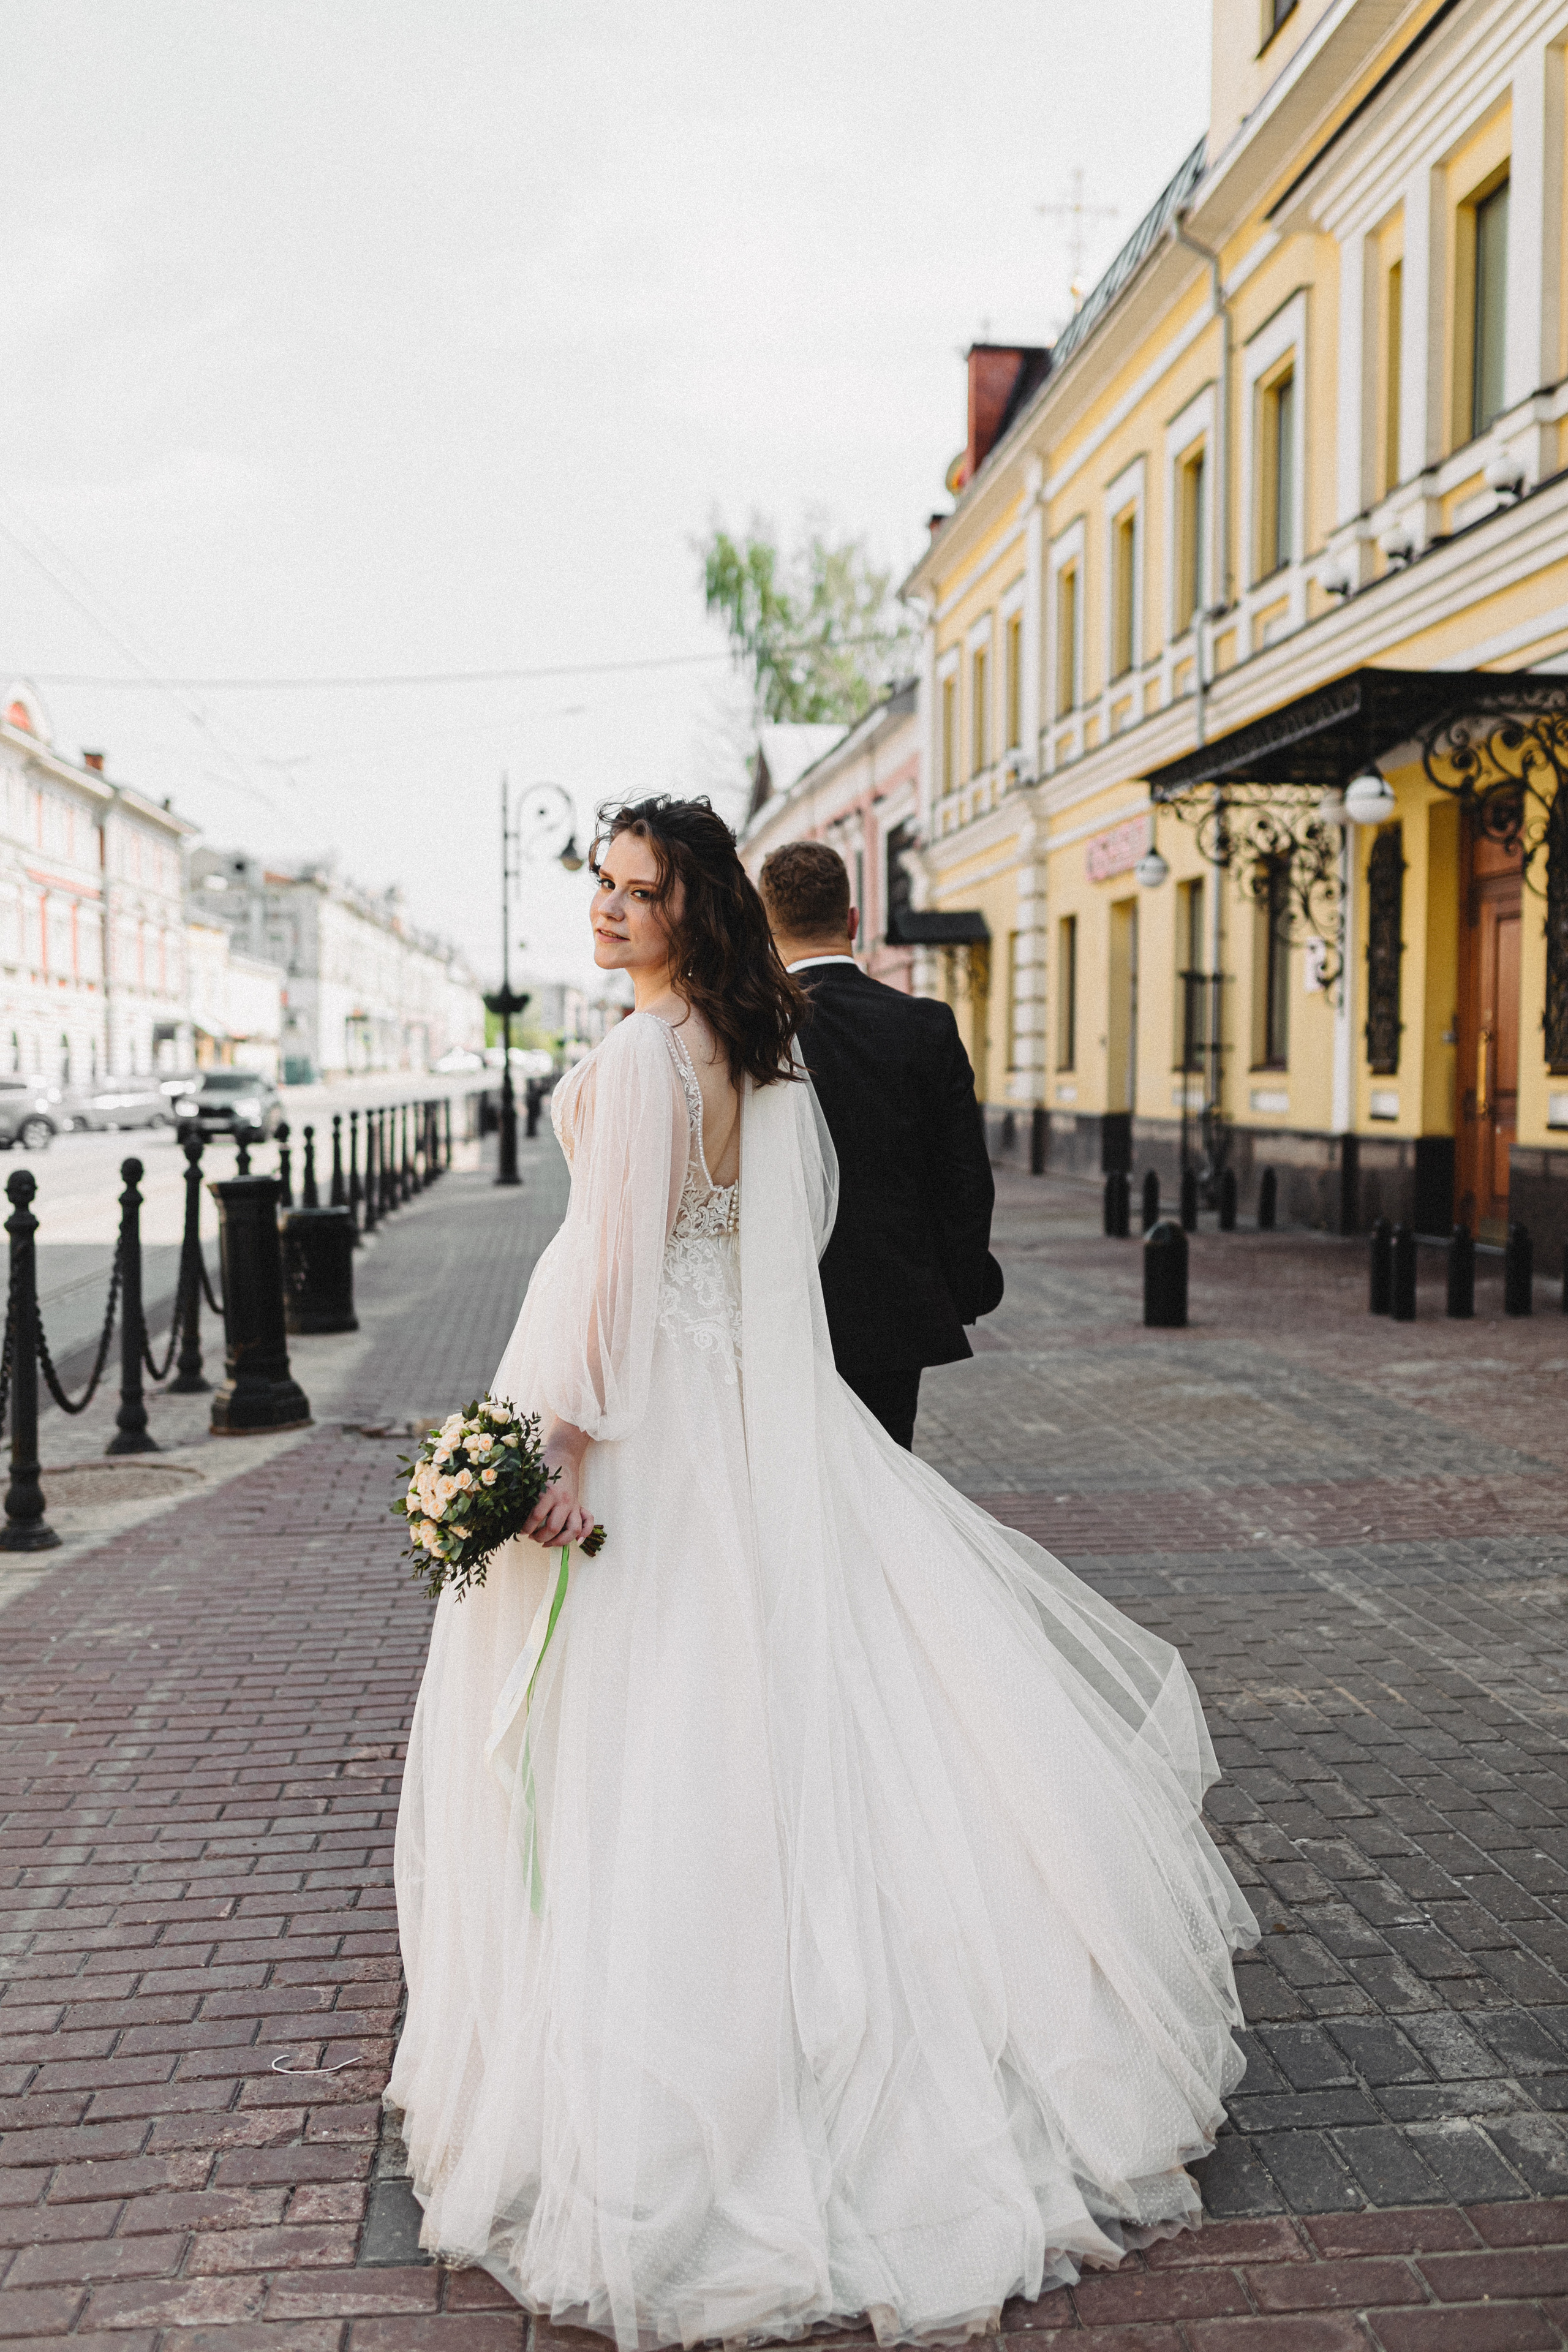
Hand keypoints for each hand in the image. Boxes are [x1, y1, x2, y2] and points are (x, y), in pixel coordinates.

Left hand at [522, 1424, 595, 1550]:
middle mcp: (563, 1500)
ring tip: (547, 1542)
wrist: (563, 1457)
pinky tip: (577, 1542)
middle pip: (553, 1527)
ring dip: (559, 1541)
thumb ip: (520, 1491)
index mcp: (548, 1492)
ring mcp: (573, 1504)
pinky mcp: (579, 1506)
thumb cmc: (543, 1468)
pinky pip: (588, 1522)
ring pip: (572, 1530)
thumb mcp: (530, 1477)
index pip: (537, 1516)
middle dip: (540, 1537)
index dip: (526, 1528)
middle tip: (531, 1537)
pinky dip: (586, 1533)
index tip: (520, 1531)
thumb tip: (505, 1509)